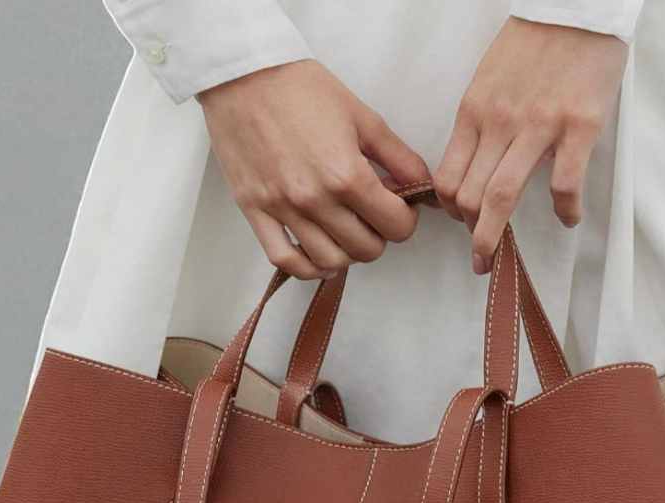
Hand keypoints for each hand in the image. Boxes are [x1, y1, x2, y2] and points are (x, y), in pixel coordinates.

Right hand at [198, 60, 432, 278]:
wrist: (243, 72)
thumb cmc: (300, 88)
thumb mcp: (362, 116)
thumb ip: (398, 157)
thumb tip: (421, 187)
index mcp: (346, 174)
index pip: (396, 227)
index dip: (405, 219)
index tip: (399, 207)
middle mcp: (315, 198)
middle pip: (366, 250)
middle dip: (378, 236)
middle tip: (372, 216)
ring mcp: (283, 208)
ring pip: (330, 261)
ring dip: (346, 253)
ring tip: (346, 232)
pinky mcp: (255, 211)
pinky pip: (285, 261)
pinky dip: (307, 268)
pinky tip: (318, 257)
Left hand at [435, 18, 626, 273]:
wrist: (576, 7)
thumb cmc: (534, 45)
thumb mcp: (490, 81)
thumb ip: (481, 123)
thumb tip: (474, 166)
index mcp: (475, 111)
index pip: (448, 176)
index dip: (450, 210)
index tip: (461, 222)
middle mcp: (500, 121)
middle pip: (470, 196)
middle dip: (471, 234)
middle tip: (480, 254)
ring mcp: (539, 126)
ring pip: (502, 197)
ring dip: (495, 237)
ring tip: (500, 255)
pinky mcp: (577, 127)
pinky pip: (563, 187)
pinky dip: (565, 212)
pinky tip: (568, 217)